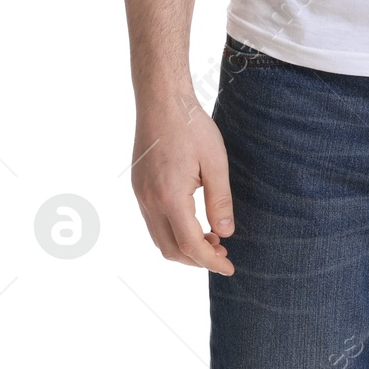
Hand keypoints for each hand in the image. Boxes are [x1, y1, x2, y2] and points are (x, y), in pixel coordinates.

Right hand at [130, 92, 235, 274]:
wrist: (161, 101)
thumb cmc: (192, 127)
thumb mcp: (215, 162)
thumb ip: (220, 200)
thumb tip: (225, 234)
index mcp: (169, 198)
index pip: (190, 245)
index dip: (210, 261)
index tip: (229, 267)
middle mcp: (149, 202)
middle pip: (170, 250)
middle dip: (197, 259)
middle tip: (223, 253)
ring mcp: (140, 196)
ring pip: (159, 239)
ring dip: (184, 247)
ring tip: (212, 240)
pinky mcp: (139, 188)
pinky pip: (153, 223)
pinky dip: (173, 233)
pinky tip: (193, 222)